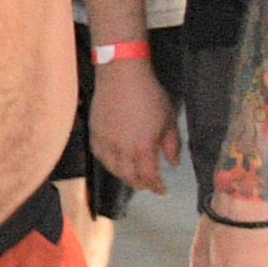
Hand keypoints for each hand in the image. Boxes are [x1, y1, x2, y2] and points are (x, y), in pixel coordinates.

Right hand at [87, 56, 176, 194]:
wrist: (121, 76)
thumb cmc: (149, 95)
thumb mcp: (168, 119)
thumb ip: (172, 144)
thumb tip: (173, 163)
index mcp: (142, 147)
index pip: (148, 176)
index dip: (156, 186)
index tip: (162, 190)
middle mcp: (121, 150)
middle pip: (129, 177)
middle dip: (141, 184)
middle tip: (149, 185)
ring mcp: (105, 143)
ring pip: (113, 169)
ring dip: (125, 176)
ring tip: (133, 175)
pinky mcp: (94, 134)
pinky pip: (100, 157)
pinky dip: (109, 164)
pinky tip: (116, 161)